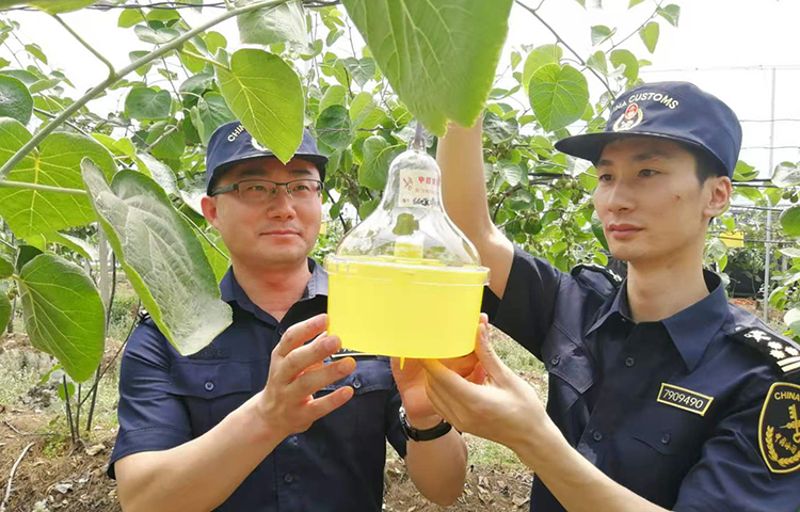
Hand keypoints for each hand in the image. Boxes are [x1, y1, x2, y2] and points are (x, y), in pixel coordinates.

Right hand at [257, 314, 355, 439]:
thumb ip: (310, 346)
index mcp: (280, 358)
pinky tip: (348, 391)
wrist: (269, 417)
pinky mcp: (300, 415)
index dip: (307, 328)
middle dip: (316, 350)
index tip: (325, 319)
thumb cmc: (286, 382)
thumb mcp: (292, 361)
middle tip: (336, 340)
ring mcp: (288, 396)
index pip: (289, 339)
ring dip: (328, 373)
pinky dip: (332, 400)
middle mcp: (281, 376)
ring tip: (349, 363)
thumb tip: (329, 330)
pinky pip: (316, 408)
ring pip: (306, 384)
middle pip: (295, 361)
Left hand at [422, 317, 545, 451]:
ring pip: (433, 394)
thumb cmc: (525, 408)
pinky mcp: (460, 425)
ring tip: (445, 360)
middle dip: (433, 364)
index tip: (426, 344)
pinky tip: (451, 377)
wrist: (530, 437)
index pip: (441, 377)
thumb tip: (477, 328)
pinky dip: (439, 389)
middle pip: (434, 384)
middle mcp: (462, 413)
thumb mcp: (507, 377)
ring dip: (434, 376)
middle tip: (438, 347)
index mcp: (474, 401)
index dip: (431, 359)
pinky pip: (439, 404)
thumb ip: (486, 353)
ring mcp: (459, 422)